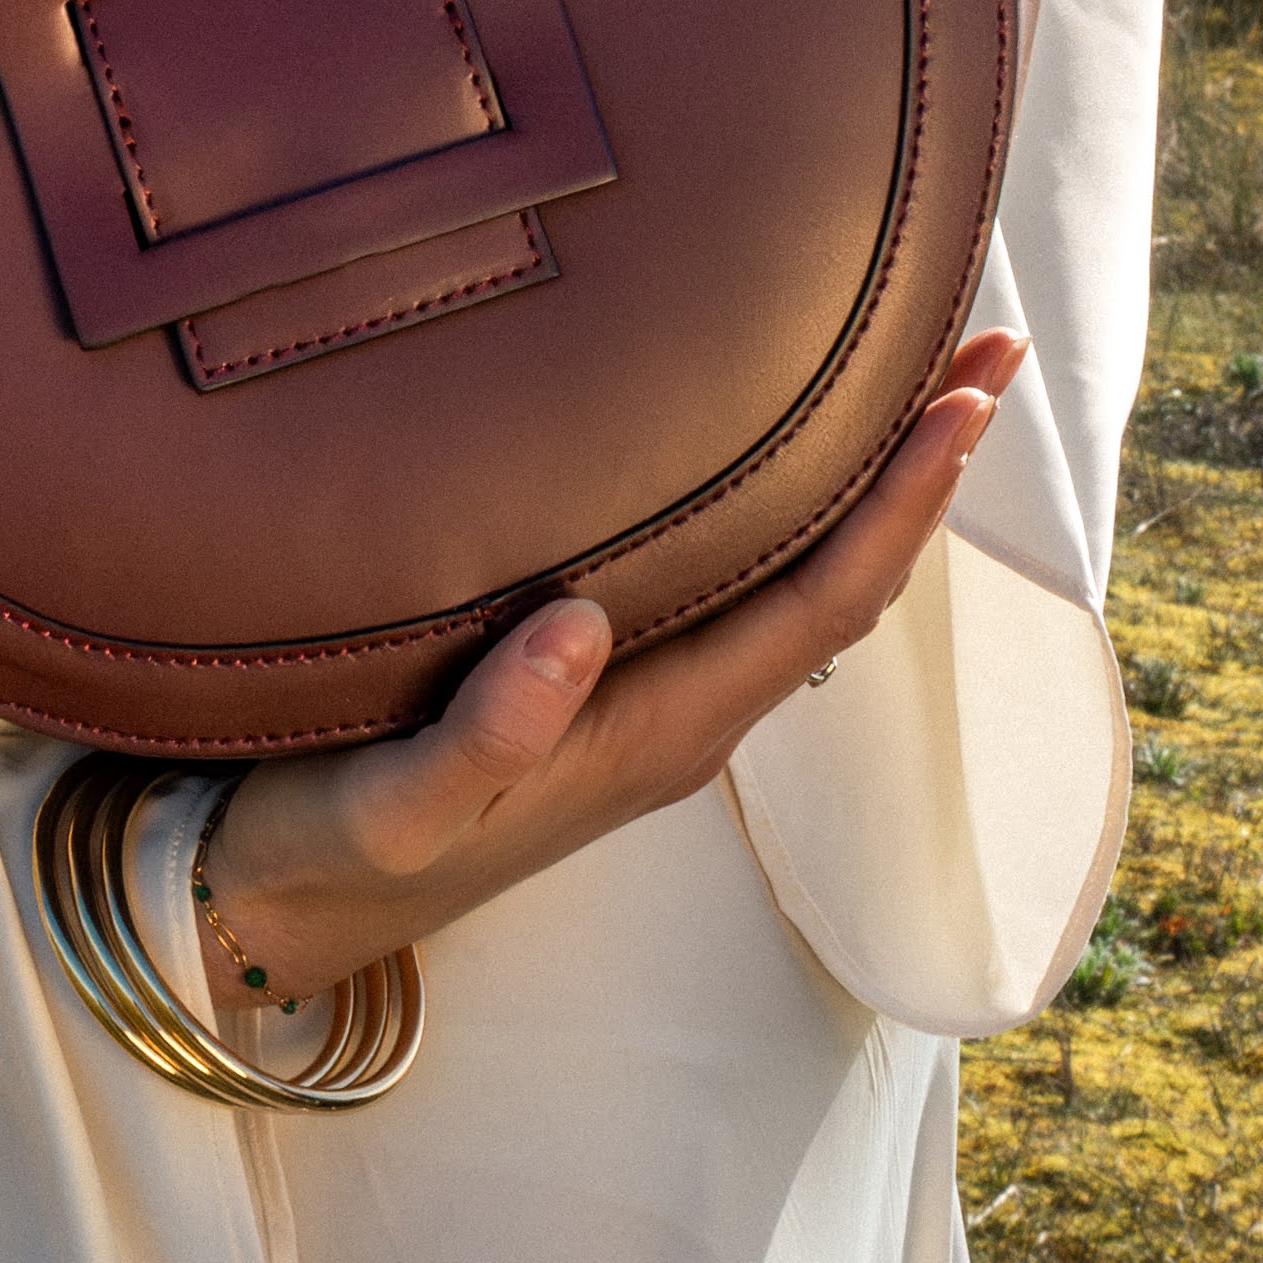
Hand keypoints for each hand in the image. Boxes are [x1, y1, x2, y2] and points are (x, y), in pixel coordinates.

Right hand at [200, 335, 1030, 1002]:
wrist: (275, 919)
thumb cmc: (329, 854)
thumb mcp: (395, 804)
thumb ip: (488, 731)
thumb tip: (579, 624)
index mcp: (657, 733)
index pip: (821, 602)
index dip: (902, 502)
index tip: (966, 397)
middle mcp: (678, 714)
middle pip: (841, 577)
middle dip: (921, 468)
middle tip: (988, 342)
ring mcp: (643, 700)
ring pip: (796, 575)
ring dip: (868, 481)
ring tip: (917, 372)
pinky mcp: (596, 684)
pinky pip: (734, 579)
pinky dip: (788, 501)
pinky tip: (776, 449)